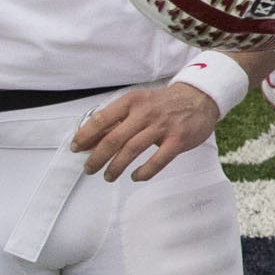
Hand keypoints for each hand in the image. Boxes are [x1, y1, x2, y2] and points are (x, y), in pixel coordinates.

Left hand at [71, 82, 221, 181]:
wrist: (199, 97)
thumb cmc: (164, 104)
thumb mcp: (139, 103)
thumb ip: (118, 120)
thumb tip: (91, 140)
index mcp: (132, 101)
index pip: (102, 119)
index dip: (85, 136)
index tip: (76, 148)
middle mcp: (145, 113)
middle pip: (113, 139)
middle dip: (96, 157)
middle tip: (88, 169)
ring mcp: (162, 126)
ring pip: (131, 150)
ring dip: (116, 167)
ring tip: (108, 176)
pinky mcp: (178, 140)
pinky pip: (157, 160)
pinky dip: (144, 172)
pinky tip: (135, 176)